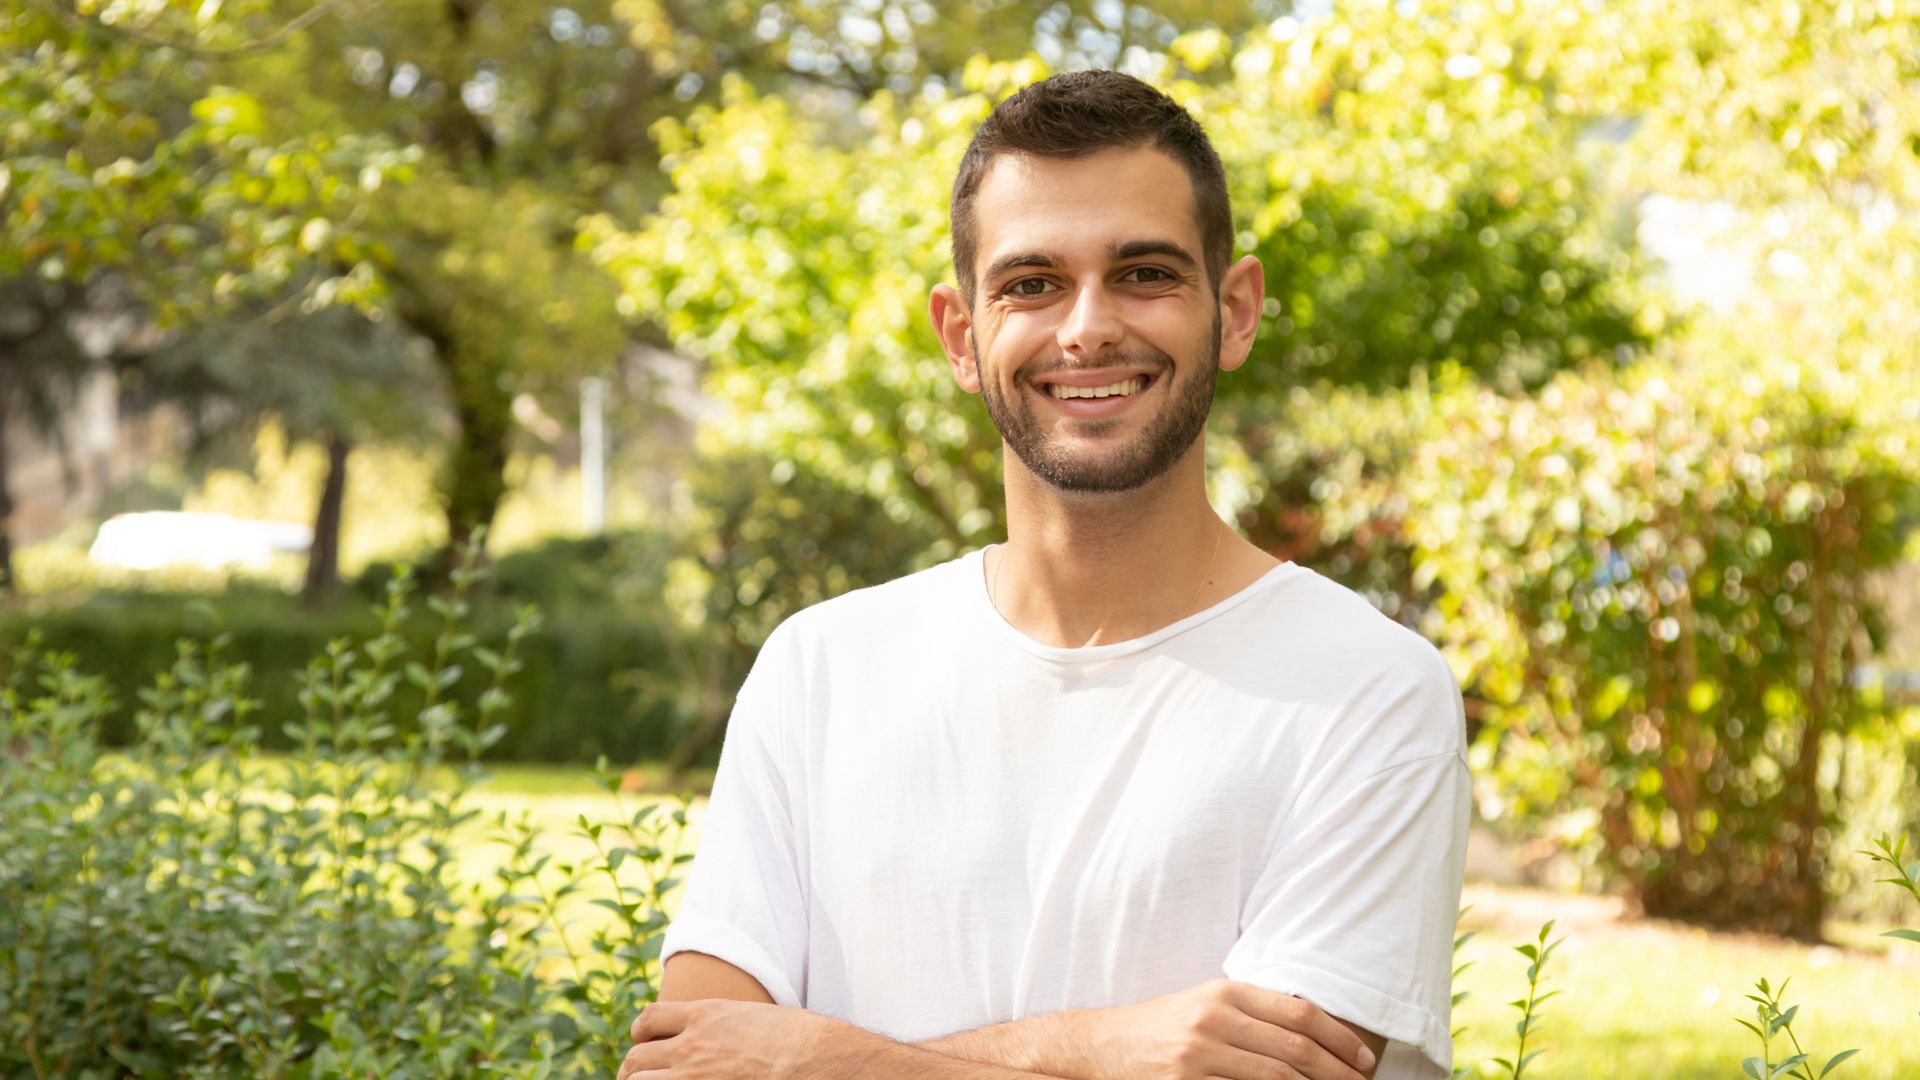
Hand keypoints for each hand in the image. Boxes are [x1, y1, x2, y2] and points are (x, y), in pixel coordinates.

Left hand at [618, 999, 846, 1079]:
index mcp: (704, 1014)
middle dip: (635, 1068)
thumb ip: (722, 1025)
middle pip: (635, 1057)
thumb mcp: (751, 1016)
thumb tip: (715, 1036)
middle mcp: (691, 1044)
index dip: (642, 1032)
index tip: (648, 1041)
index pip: (649, 1018)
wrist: (813, 1056)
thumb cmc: (795, 1037)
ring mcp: (694, 1074)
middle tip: (642, 1075)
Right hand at [1073, 978, 1377, 1079]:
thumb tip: (1315, 1034)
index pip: (1299, 1012)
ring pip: (1276, 1079)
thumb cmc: (1164, 1027)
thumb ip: (1253, 1012)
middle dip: (1337, 1072)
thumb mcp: (1206, 1004)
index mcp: (1224, 991)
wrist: (1102, 1045)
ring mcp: (1198, 1055)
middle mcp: (1213, 1019)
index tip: (1364, 1059)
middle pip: (1294, 1049)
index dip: (1339, 1038)